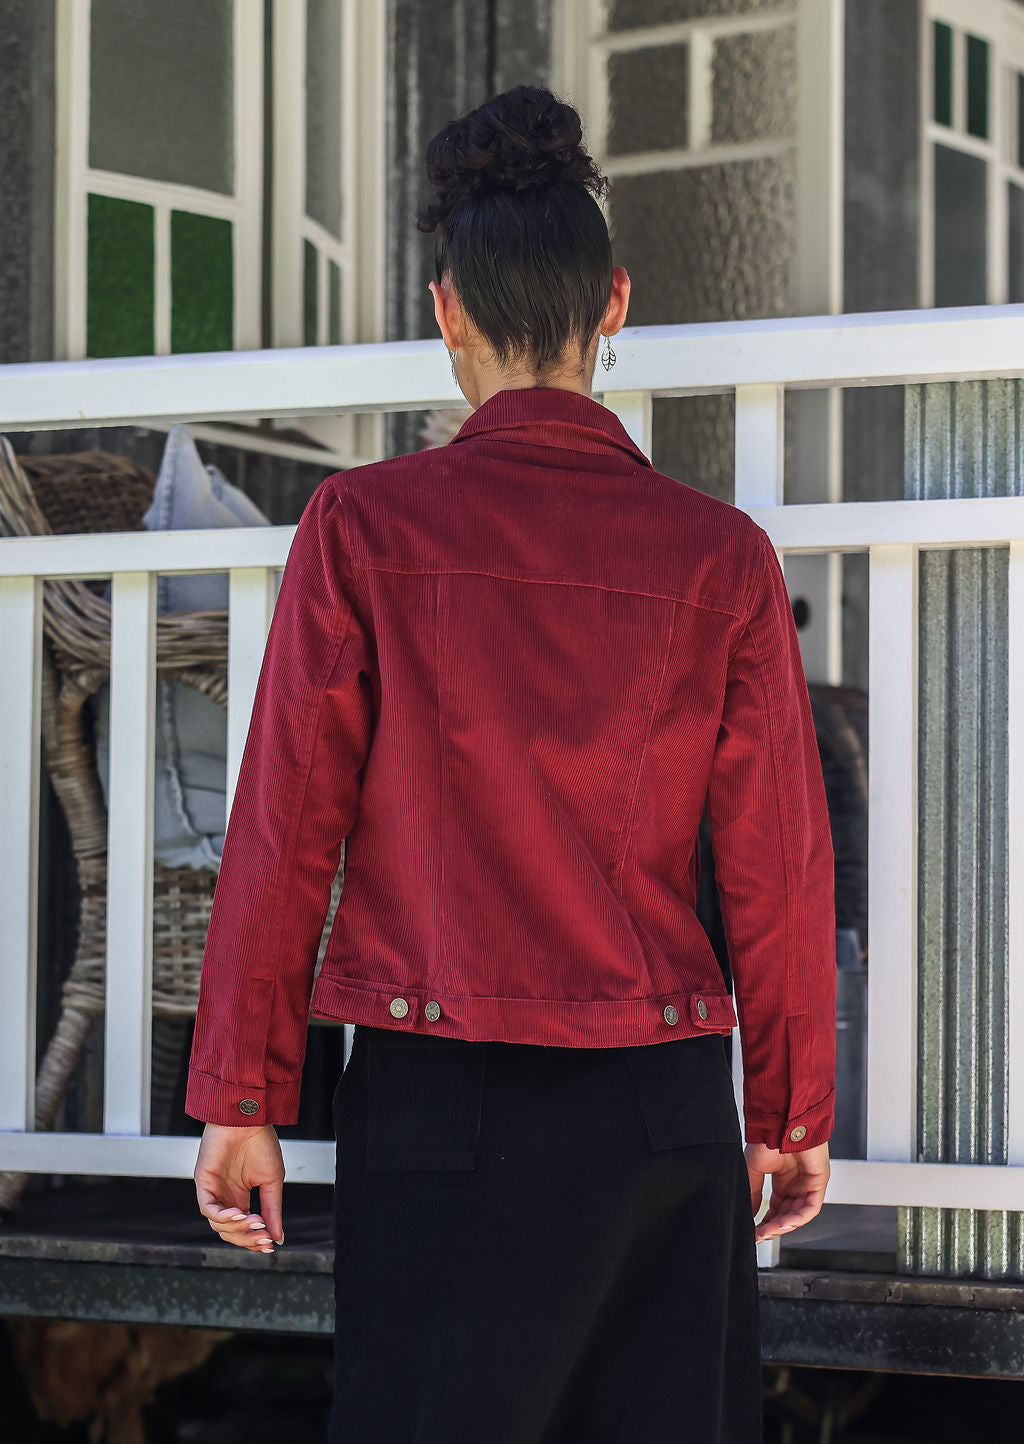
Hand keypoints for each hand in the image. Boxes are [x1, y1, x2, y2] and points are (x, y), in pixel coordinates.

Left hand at [194, 1122, 284, 1252]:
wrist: (250, 1119)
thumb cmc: (261, 1143)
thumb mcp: (272, 1181)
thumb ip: (273, 1210)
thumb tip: (278, 1238)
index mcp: (240, 1197)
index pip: (242, 1229)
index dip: (254, 1240)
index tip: (270, 1245)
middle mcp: (225, 1197)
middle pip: (229, 1232)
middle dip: (247, 1239)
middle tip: (264, 1238)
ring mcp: (213, 1190)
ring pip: (218, 1225)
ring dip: (238, 1228)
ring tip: (256, 1221)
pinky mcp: (203, 1182)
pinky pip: (208, 1209)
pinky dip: (223, 1216)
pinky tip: (241, 1213)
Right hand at [744, 1140, 829, 1242]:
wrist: (780, 1121)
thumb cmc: (768, 1137)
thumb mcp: (754, 1169)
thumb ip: (753, 1193)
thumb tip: (749, 1215)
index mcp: (783, 1179)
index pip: (778, 1209)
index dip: (767, 1222)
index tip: (754, 1231)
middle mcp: (797, 1183)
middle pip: (788, 1215)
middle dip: (773, 1227)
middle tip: (759, 1235)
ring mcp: (809, 1184)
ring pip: (799, 1215)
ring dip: (783, 1226)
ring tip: (767, 1231)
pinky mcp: (819, 1182)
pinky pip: (810, 1208)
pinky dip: (796, 1219)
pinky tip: (781, 1223)